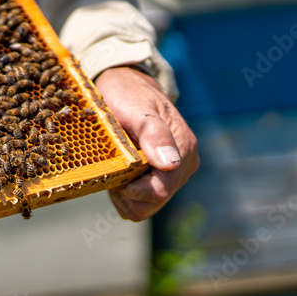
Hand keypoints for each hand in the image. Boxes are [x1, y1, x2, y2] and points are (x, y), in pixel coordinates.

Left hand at [95, 66, 197, 221]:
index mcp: (183, 150)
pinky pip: (140, 203)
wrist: (126, 87)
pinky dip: (124, 194)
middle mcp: (182, 166)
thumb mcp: (138, 109)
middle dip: (128, 194)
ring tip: (115, 168)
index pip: (160, 191)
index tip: (116, 174)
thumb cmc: (130, 94)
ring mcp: (171, 174)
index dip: (134, 190)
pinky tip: (117, 173)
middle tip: (113, 168)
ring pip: (145, 208)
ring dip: (125, 196)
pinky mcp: (158, 178)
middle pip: (153, 204)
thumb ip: (154, 134)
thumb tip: (169, 164)